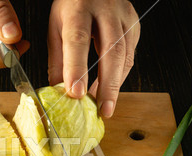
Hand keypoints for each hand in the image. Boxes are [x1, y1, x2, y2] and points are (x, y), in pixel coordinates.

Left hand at [48, 0, 139, 117]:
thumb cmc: (72, 7)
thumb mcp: (56, 28)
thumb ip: (57, 60)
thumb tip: (58, 92)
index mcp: (78, 9)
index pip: (78, 40)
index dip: (77, 68)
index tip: (76, 93)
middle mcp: (104, 10)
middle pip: (110, 50)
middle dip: (107, 85)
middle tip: (102, 110)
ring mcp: (124, 16)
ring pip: (124, 54)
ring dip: (115, 84)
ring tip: (105, 106)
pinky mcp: (134, 24)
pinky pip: (130, 55)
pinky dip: (121, 75)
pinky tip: (111, 88)